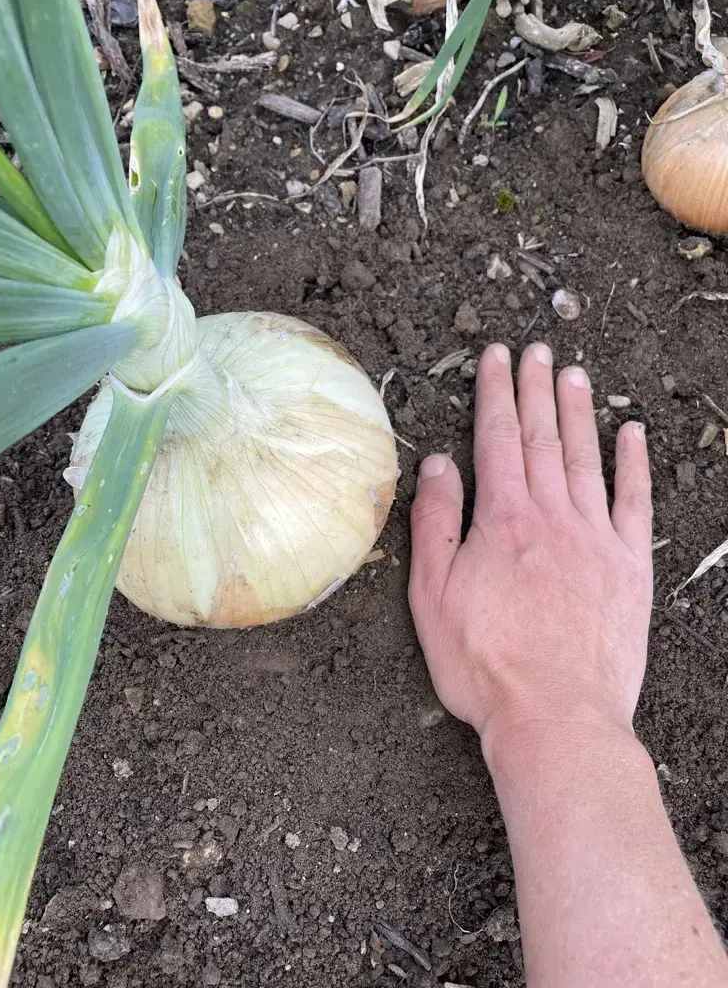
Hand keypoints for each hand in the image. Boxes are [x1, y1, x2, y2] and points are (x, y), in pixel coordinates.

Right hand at [409, 343, 652, 757]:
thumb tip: (436, 465)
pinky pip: (635, 502)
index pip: (497, 438)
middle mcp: (552, 516)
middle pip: (543, 437)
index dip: (495, 393)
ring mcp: (596, 539)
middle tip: (534, 349)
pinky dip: (634, 464)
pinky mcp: (629, 567)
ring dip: (579, 412)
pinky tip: (632, 434)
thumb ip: (435, 523)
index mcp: (503, 519)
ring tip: (573, 374)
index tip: (496, 358)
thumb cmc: (485, 664)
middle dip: (535, 388)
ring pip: (587, 458)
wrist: (555, 716)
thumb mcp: (432, 596)